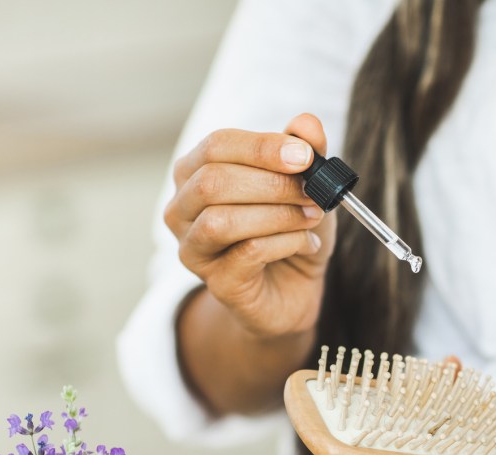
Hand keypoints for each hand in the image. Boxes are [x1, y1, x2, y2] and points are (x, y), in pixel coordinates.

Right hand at [165, 113, 336, 338]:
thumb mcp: (305, 185)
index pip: (216, 146)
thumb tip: (307, 123)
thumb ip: (305, 152)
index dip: (261, 147)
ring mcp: (193, 249)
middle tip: (313, 191)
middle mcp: (183, 209)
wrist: (294, 290)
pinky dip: (285, 243)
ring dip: (278, 215)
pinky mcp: (216, 282)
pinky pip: (246, 254)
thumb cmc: (289, 230)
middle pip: (213, 182)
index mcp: (196, 173)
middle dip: (272, 184)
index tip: (305, 155)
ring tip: (312, 217)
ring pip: (222, 221)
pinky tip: (307, 243)